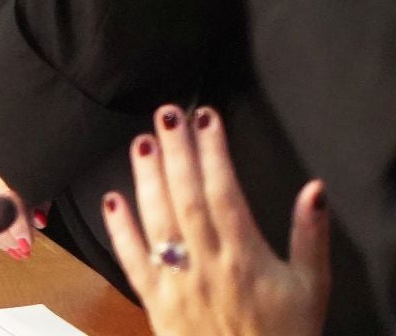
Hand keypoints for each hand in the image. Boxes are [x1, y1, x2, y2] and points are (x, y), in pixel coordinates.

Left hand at [103, 106, 327, 335]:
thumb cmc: (284, 335)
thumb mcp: (312, 288)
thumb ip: (311, 237)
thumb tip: (314, 189)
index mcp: (245, 257)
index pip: (225, 193)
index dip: (214, 152)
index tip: (206, 118)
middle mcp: (207, 264)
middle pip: (187, 197)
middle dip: (176, 152)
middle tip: (166, 113)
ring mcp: (177, 281)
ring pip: (156, 221)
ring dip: (147, 179)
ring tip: (142, 141)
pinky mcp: (154, 300)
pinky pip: (131, 260)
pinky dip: (119, 229)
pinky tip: (111, 198)